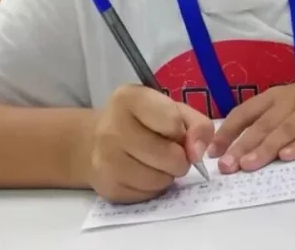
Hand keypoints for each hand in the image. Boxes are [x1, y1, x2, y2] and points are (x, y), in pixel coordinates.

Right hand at [81, 85, 213, 202]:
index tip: (177, 131)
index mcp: (128, 99)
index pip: (172, 121)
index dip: (182, 131)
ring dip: (167, 174)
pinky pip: (148, 195)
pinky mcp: (109, 188)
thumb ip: (196, 124)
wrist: (96, 142)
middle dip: (180, 157)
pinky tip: (143, 173)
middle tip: (171, 150)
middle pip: (170, 156)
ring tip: (157, 162)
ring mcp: (106, 161)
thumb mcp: (172, 109)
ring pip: (161, 179)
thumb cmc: (143, 121)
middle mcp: (111, 128)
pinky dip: (153, 187)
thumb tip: (199, 152)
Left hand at [207, 64, 294, 173]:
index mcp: (276, 96)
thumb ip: (268, 119)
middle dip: (241, 146)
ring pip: (285, 130)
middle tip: (225, 166)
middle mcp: (290, 102)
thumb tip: (236, 144)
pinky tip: (288, 157)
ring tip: (248, 165)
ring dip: (265, 148)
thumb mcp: (291, 100)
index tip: (211, 151)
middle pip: (262, 125)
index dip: (228, 132)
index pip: (245, 112)